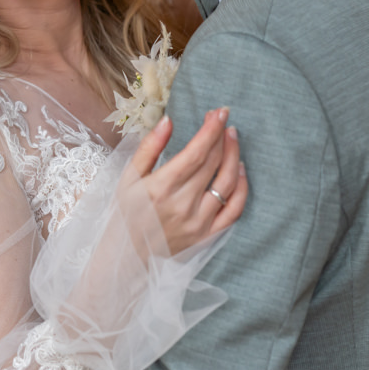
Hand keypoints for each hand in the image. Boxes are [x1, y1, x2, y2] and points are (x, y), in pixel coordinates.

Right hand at [126, 110, 248, 253]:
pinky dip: (242, 188)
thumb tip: (168, 120)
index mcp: (161, 187)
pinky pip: (234, 210)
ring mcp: (199, 222)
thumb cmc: (126, 213)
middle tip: (223, 120)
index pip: (196, 152)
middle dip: (222, 136)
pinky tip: (241, 170)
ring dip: (234, 156)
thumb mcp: (128, 178)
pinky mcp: (208, 236)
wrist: (127, 257)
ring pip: (227, 183)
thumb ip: (149, 148)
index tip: (219, 112)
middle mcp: (183, 204)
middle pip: (213, 163)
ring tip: (232, 139)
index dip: (211, 129)